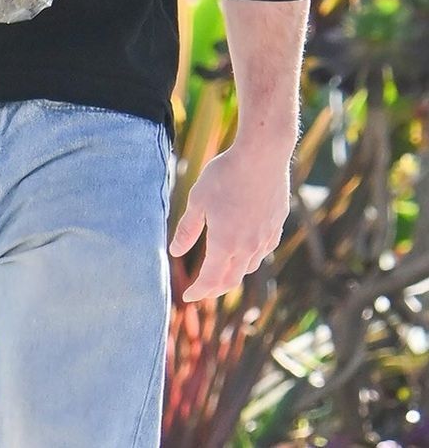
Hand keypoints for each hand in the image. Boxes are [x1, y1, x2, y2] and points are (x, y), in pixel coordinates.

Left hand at [169, 139, 290, 301]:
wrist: (262, 156)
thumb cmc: (225, 174)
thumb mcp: (198, 200)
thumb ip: (188, 229)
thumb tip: (175, 252)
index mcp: (225, 243)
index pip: (210, 279)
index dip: (198, 291)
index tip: (188, 296)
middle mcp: (248, 247)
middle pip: (231, 280)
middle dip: (215, 289)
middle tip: (203, 290)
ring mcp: (265, 237)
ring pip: (249, 267)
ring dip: (234, 274)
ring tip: (222, 271)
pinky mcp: (277, 225)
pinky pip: (263, 250)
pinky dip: (250, 257)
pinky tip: (246, 250)